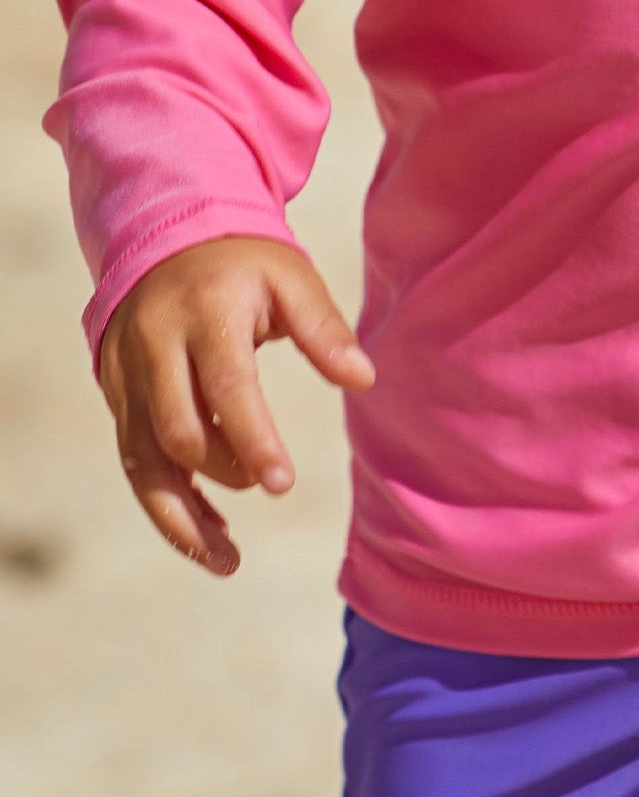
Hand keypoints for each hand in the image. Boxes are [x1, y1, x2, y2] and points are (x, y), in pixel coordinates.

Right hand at [97, 235, 374, 576]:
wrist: (164, 236)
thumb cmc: (244, 264)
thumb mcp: (291, 276)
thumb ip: (325, 328)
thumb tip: (364, 379)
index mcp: (205, 312)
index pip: (227, 386)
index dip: (253, 439)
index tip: (282, 485)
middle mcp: (154, 345)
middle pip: (178, 430)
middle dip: (225, 470)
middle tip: (274, 487)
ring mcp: (126, 372)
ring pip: (143, 460)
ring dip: (181, 517)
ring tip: (227, 561)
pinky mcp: (115, 394)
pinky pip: (135, 460)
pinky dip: (166, 503)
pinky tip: (205, 535)